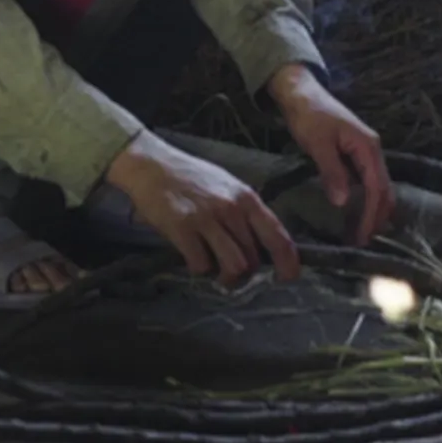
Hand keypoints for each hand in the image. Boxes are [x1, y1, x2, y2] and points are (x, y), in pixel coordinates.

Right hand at [103, 131, 301, 284]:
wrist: (152, 165)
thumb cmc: (191, 177)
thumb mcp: (227, 188)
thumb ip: (244, 213)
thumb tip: (261, 245)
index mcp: (247, 198)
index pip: (277, 235)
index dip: (288, 261)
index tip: (289, 277)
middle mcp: (231, 208)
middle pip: (254, 258)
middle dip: (246, 272)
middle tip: (231, 271)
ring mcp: (207, 219)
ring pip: (234, 266)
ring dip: (226, 277)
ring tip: (215, 271)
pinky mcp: (183, 229)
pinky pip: (202, 265)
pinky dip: (199, 269)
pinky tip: (192, 257)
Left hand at [266, 63, 396, 245]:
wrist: (301, 92)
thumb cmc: (309, 116)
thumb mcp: (318, 144)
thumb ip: (332, 172)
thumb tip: (343, 202)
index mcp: (368, 147)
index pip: (376, 188)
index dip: (371, 215)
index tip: (362, 237)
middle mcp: (373, 150)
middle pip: (384, 189)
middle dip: (378, 217)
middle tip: (364, 242)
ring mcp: (366, 151)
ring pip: (378, 186)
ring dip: (373, 210)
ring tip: (361, 233)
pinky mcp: (356, 153)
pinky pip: (367, 181)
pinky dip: (365, 199)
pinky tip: (355, 212)